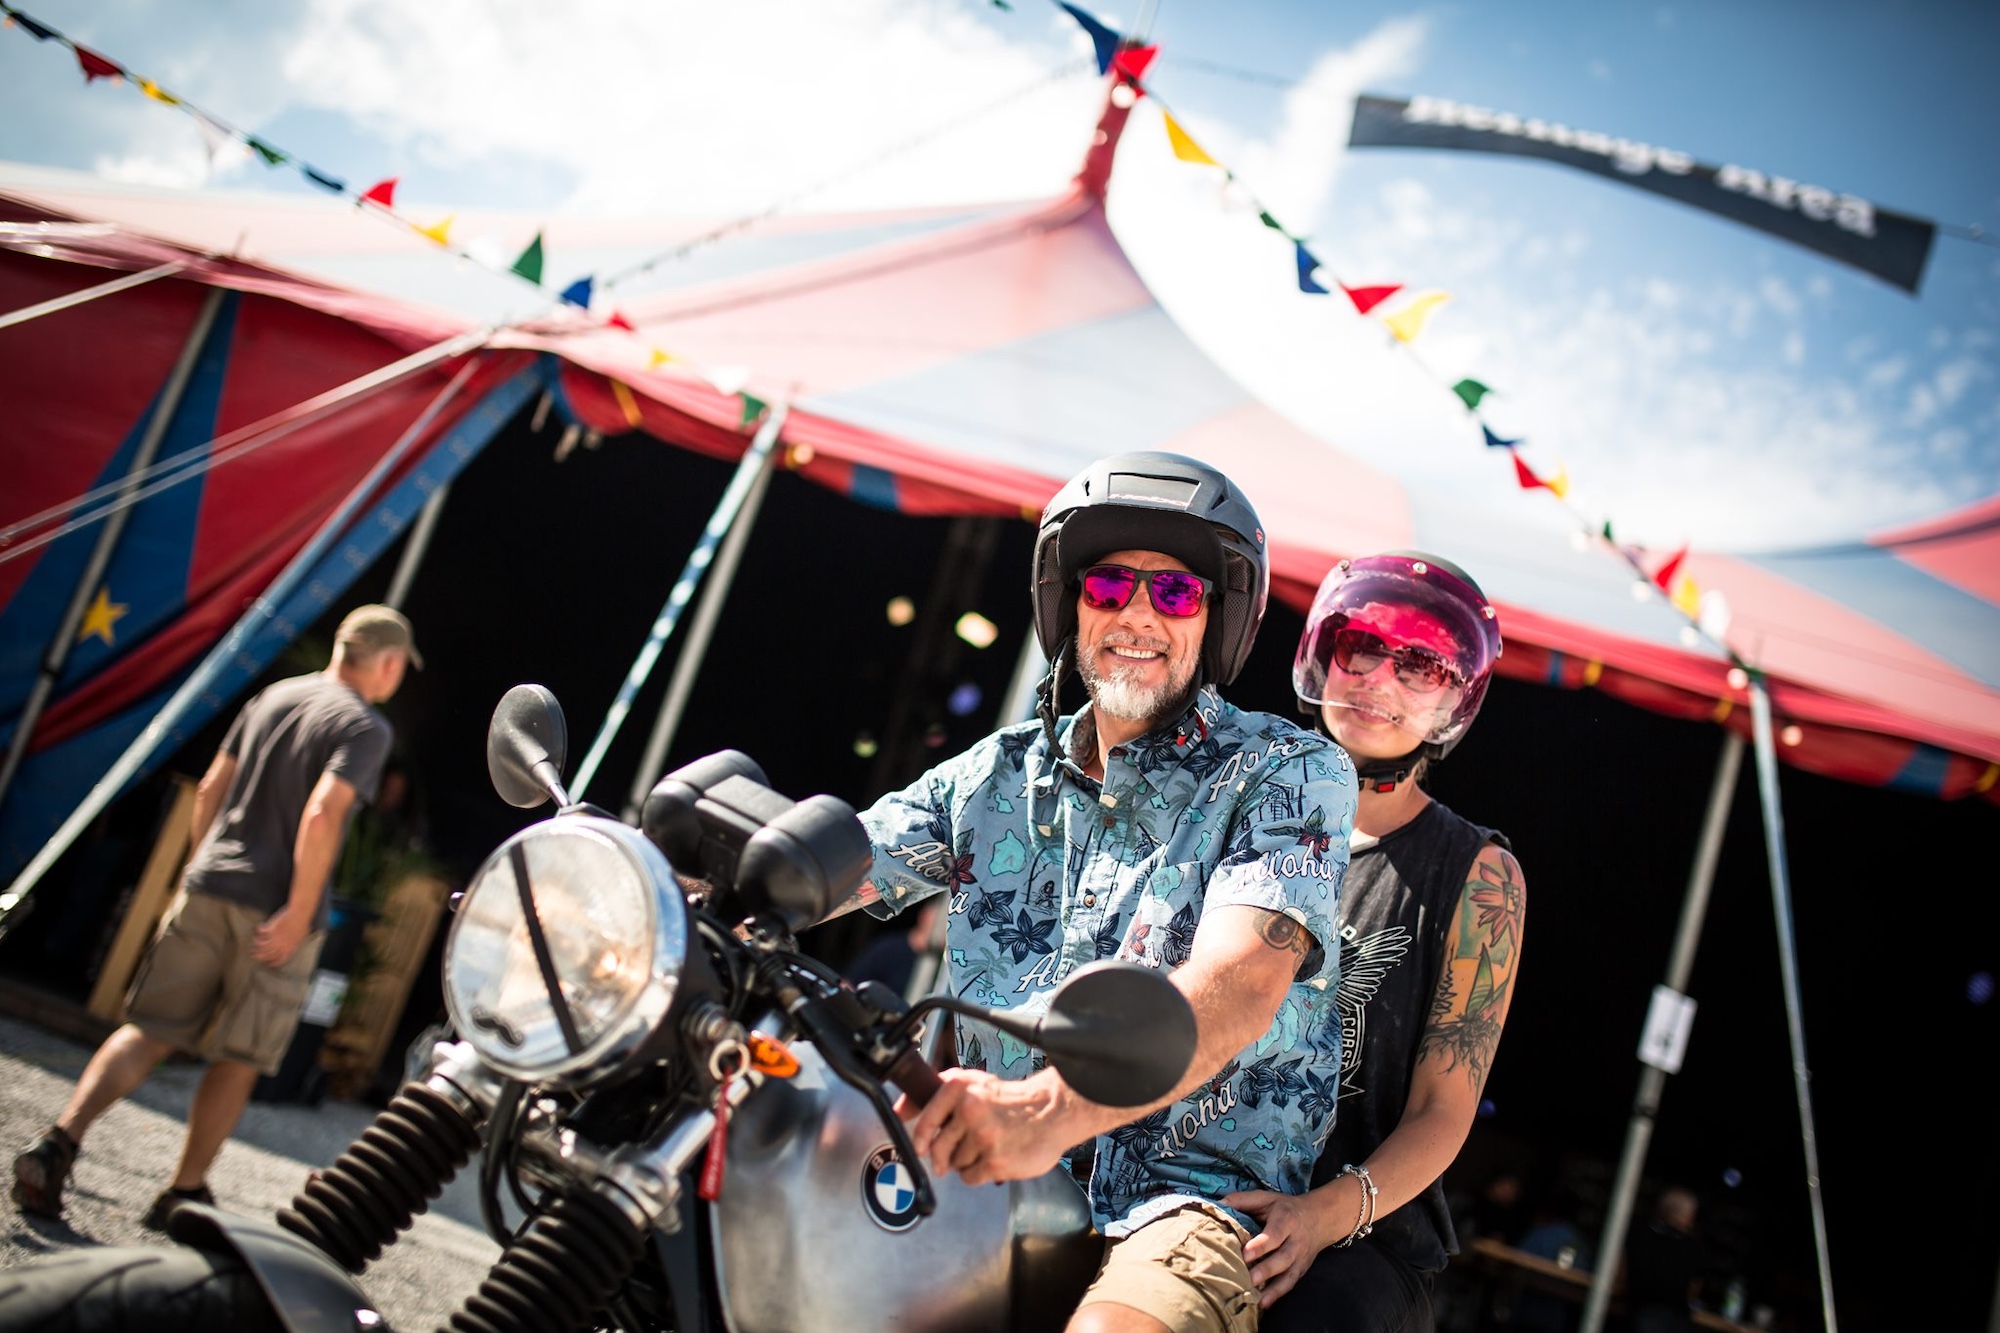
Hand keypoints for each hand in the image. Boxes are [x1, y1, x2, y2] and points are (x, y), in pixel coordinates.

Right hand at [251, 906, 310, 966]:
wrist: (300, 914)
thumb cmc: (303, 923)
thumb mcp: (302, 936)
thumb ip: (295, 943)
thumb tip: (294, 944)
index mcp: (290, 948)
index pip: (279, 960)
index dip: (272, 962)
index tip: (267, 962)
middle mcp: (281, 946)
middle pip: (267, 955)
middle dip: (259, 956)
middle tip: (253, 955)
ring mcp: (275, 939)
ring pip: (261, 946)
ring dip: (256, 945)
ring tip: (254, 942)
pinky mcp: (271, 930)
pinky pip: (261, 933)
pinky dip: (258, 930)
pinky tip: (258, 927)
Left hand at [898, 1068, 1075, 1186]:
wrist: (1051, 1111)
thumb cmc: (1009, 1098)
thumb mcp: (971, 1082)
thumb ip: (936, 1092)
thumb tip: (900, 1111)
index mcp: (960, 1088)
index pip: (926, 1121)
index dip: (920, 1139)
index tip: (921, 1148)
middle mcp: (969, 1111)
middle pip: (938, 1148)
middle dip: (946, 1154)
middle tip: (961, 1148)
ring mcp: (983, 1138)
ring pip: (954, 1164)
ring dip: (966, 1160)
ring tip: (987, 1145)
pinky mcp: (996, 1162)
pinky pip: (970, 1177)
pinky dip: (978, 1173)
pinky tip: (993, 1157)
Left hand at [1225, 1187, 1336, 1308]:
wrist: (1320, 1217)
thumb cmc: (1285, 1208)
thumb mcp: (1267, 1198)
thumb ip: (1243, 1200)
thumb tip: (1218, 1204)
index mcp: (1286, 1220)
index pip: (1275, 1234)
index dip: (1261, 1245)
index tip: (1245, 1254)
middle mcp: (1296, 1241)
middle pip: (1282, 1258)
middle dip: (1265, 1270)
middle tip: (1247, 1279)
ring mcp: (1300, 1258)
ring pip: (1288, 1274)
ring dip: (1272, 1288)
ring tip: (1256, 1297)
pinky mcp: (1301, 1269)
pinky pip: (1290, 1284)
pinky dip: (1278, 1294)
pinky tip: (1264, 1303)